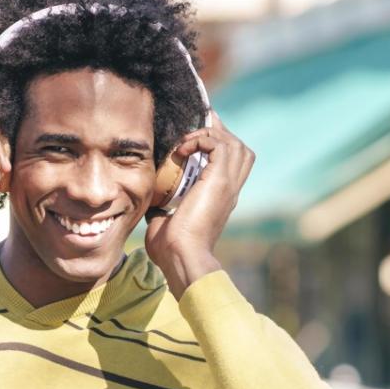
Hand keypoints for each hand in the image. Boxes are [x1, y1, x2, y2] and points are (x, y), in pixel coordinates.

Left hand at [144, 111, 254, 298]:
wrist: (181, 257)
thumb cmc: (171, 249)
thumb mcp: (163, 221)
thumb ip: (162, 208)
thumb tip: (150, 203)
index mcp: (221, 198)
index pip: (231, 164)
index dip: (216, 146)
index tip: (194, 137)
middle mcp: (229, 189)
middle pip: (239, 149)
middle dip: (218, 134)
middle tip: (193, 131)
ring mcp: (227, 184)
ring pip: (234, 143)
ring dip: (210, 134)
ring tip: (186, 141)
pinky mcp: (220, 180)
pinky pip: (219, 144)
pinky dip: (201, 139)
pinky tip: (182, 150)